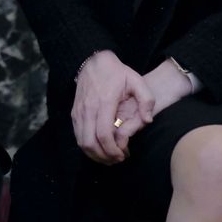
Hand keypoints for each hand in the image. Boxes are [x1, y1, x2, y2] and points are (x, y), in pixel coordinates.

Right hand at [72, 50, 153, 164]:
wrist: (94, 61)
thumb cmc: (117, 73)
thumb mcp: (137, 80)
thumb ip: (146, 100)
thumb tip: (147, 120)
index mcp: (104, 102)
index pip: (103, 134)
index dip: (112, 150)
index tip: (122, 156)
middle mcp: (88, 109)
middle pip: (89, 142)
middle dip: (103, 157)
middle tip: (117, 160)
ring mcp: (79, 111)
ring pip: (81, 141)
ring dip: (94, 154)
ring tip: (109, 157)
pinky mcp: (75, 113)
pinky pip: (78, 135)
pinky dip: (87, 146)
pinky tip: (99, 148)